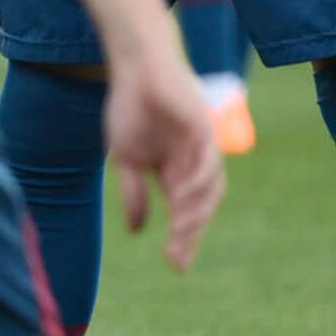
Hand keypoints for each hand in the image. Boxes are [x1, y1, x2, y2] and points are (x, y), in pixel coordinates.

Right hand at [103, 47, 223, 272]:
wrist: (136, 68)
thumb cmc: (131, 108)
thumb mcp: (126, 159)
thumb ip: (134, 193)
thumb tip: (137, 232)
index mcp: (177, 173)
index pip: (185, 213)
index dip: (182, 239)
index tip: (174, 266)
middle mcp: (194, 165)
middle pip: (200, 207)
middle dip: (190, 233)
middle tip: (177, 257)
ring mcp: (202, 147)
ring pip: (209, 188)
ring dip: (196, 211)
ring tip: (182, 231)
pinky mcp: (203, 128)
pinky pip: (208, 160)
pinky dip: (199, 179)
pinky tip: (185, 195)